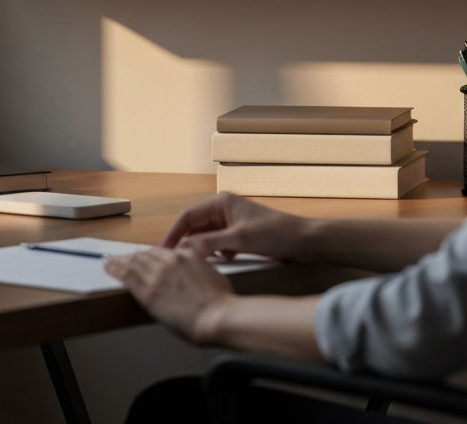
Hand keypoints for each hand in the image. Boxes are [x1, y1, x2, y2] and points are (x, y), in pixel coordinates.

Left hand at [104, 247, 234, 344]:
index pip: (163, 251)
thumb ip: (201, 263)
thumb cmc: (220, 301)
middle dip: (135, 256)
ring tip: (111, 261)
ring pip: (134, 262)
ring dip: (121, 260)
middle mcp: (170, 261)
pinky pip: (127, 276)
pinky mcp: (148, 291)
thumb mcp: (214, 272)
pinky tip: (108, 266)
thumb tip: (198, 265)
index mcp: (186, 255)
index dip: (151, 254)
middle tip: (125, 258)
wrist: (216, 315)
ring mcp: (158, 275)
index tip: (145, 256)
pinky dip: (115, 269)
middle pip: (147, 255)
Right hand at [161, 192, 308, 260]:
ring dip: (199, 248)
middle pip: (195, 225)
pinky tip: (218, 261)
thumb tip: (184, 249)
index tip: (162, 251)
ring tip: (190, 263)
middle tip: (172, 261)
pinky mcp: (240, 234)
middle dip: (184, 242)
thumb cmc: (274, 234)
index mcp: (221, 202)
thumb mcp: (239, 240)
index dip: (173, 233)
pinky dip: (214, 252)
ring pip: (206, 235)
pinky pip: (218, 242)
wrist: (303, 241)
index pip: (187, 216)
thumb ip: (209, 243)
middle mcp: (224, 208)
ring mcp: (232, 221)